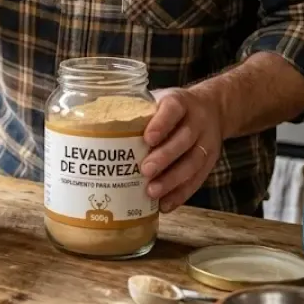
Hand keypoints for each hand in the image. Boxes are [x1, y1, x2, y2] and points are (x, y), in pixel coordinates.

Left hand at [140, 88, 223, 212]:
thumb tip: (90, 118)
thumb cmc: (170, 108)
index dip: (161, 124)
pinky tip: (165, 204)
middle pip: (184, 139)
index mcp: (180, 102)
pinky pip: (198, 179)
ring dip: (172, 180)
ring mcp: (207, 141)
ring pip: (193, 162)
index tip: (148, 138)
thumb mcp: (157, 99)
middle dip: (164, 157)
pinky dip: (181, 194)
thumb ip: (133, 109)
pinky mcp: (211, 161)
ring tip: (152, 192)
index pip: (173, 110)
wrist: (213, 109)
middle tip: (145, 170)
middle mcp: (198, 121)